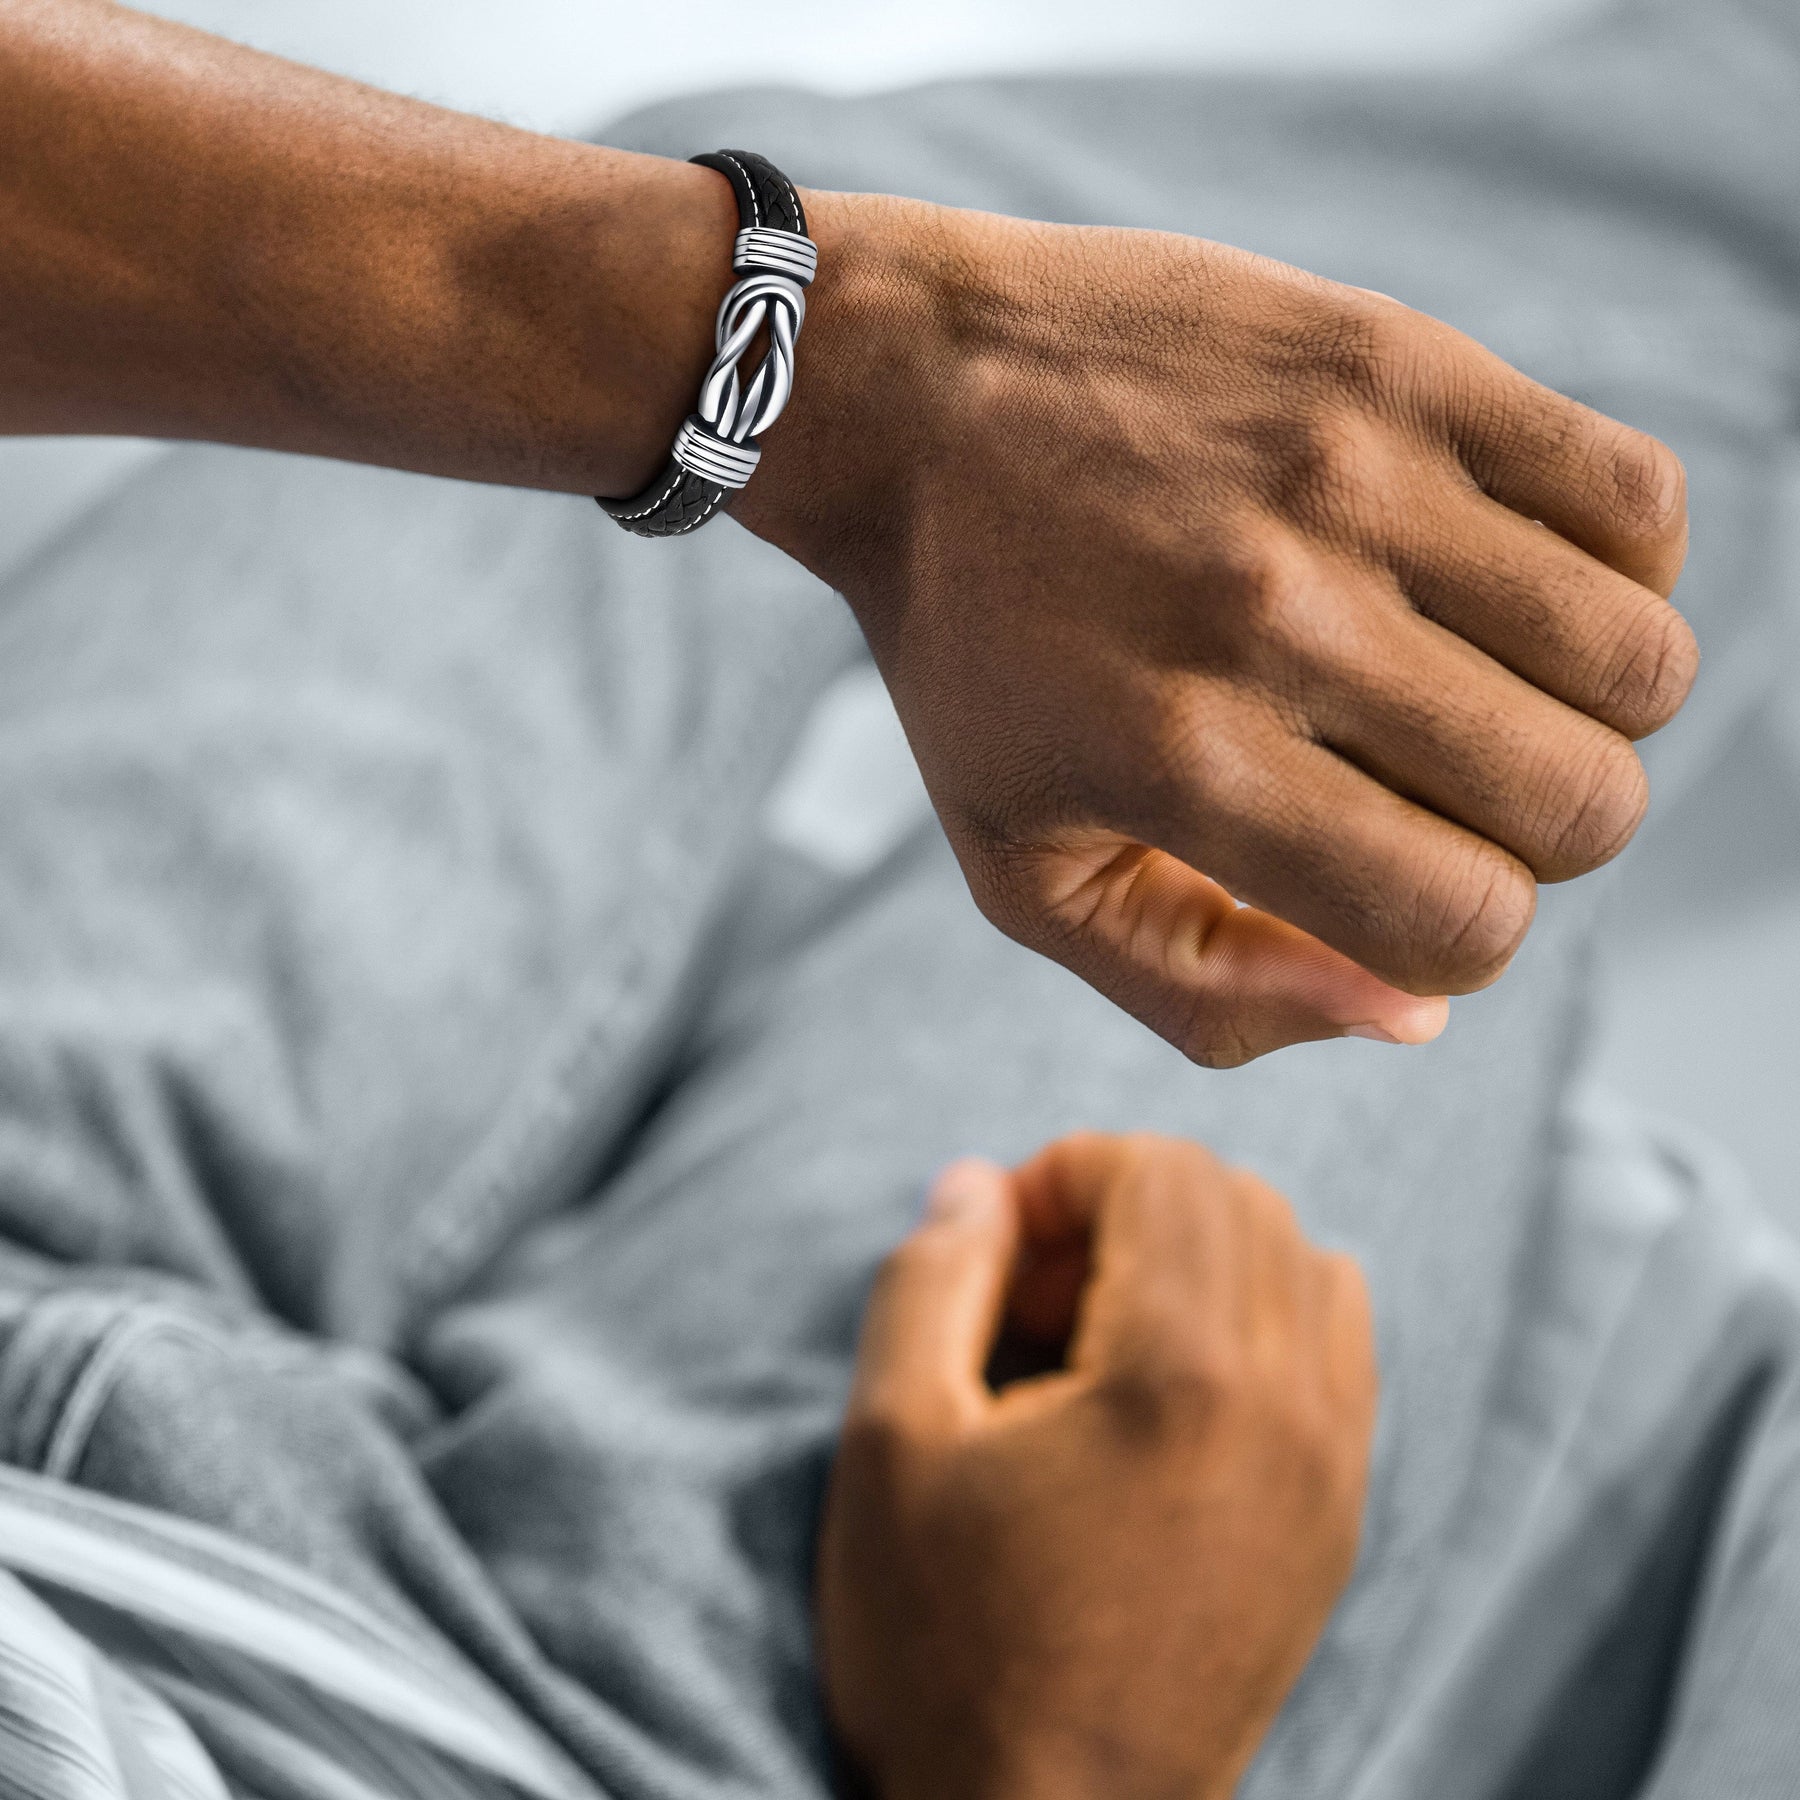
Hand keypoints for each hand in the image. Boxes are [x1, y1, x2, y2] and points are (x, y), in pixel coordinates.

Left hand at [742, 196, 1694, 1065]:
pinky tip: (1504, 581)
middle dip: (1538, 841)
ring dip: (1588, 713)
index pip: (1461, 923)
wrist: (908, 399)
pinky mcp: (1398, 362)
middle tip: (1447, 788)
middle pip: (1581, 806)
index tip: (1395, 883)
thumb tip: (1418, 1012)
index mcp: (1186, 766)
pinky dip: (1614, 571)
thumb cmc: (972, 659)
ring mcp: (1352, 479)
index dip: (1456, 941)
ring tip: (1484, 685)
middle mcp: (1280, 623)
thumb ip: (1207, 990)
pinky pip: (1636, 501)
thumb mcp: (1026, 871)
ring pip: (1639, 664)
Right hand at [817, 1135, 1377, 1799]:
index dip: (1061, 1175)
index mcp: (1181, 1373)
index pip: (1161, 1170)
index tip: (996, 1251)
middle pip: (1236, 1199)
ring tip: (1104, 1337)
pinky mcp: (1340, 1521)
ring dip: (1200, 1255)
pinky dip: (1263, 1319)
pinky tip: (1172, 1389)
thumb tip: (980, 1184)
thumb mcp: (890, 1445)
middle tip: (1033, 1298)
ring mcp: (1332, 1466)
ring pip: (1302, 1260)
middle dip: (1124, 1207)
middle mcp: (1289, 1403)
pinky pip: (1339, 1348)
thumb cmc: (950, 1649)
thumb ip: (933, 1278)